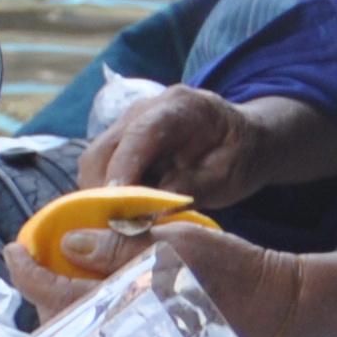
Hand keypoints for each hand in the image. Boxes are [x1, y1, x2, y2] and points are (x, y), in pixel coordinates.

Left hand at [1, 222, 336, 336]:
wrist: (270, 299)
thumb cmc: (226, 265)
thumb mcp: (171, 241)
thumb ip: (117, 244)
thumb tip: (68, 245)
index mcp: (121, 304)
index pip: (53, 294)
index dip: (25, 272)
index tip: (13, 249)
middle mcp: (120, 332)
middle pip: (55, 317)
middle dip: (36, 288)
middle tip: (30, 258)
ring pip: (75, 325)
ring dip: (57, 298)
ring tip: (55, 268)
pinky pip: (99, 327)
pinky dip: (83, 306)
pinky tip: (87, 284)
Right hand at [80, 84, 272, 206]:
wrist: (243, 138)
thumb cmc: (240, 155)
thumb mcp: (228, 177)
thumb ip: (192, 189)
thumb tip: (150, 214)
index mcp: (181, 107)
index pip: (140, 134)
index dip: (123, 168)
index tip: (114, 205)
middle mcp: (145, 109)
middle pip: (103, 150)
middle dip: (102, 192)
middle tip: (116, 228)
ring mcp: (127, 124)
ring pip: (93, 162)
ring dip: (100, 196)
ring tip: (122, 222)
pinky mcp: (118, 142)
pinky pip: (98, 169)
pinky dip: (104, 194)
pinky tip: (124, 212)